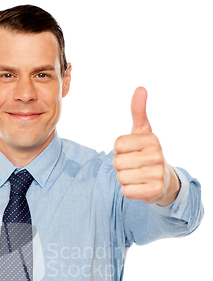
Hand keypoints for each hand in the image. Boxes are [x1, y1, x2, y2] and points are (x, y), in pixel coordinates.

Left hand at [113, 87, 179, 204]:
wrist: (164, 181)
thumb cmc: (147, 154)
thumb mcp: (143, 132)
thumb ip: (138, 111)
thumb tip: (140, 88)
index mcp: (151, 139)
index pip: (117, 144)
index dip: (119, 150)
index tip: (131, 151)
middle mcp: (156, 156)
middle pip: (117, 162)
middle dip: (121, 166)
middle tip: (134, 166)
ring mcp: (157, 174)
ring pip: (121, 177)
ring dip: (125, 179)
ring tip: (137, 176)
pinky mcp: (154, 191)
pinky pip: (127, 191)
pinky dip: (129, 191)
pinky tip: (139, 186)